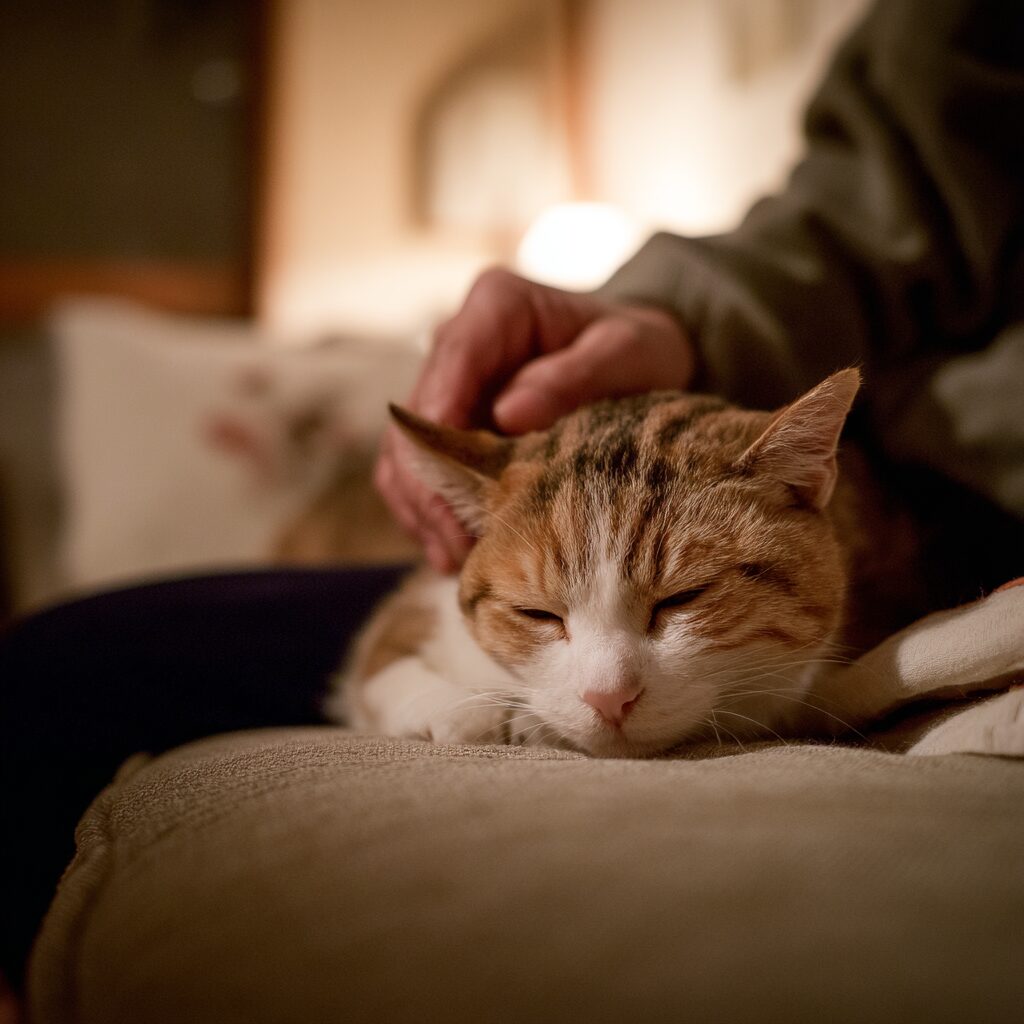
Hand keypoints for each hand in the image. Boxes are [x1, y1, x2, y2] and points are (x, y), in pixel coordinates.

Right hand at [376, 267, 695, 571]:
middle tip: (464, 546)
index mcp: (496, 308)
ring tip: (458, 561)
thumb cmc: (635, 350)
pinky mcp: (446, 426)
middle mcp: (457, 343)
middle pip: (411, 420)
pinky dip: (428, 514)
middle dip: (429, 489)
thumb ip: (575, 377)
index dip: (440, 429)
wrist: (633, 360)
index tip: (455, 488)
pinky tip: (456, 551)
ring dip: (422, 510)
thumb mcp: (626, 353)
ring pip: (402, 454)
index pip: (450, 365)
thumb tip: (509, 414)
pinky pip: (415, 474)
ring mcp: (446, 386)